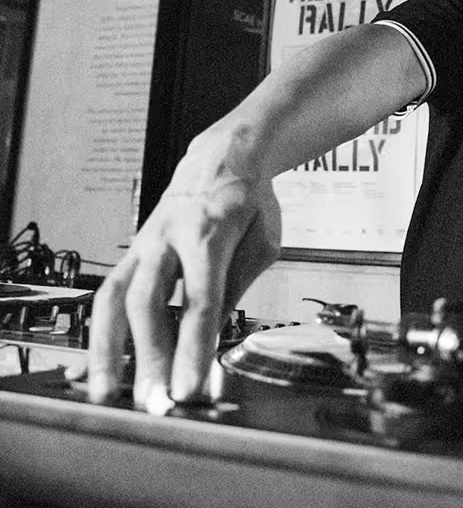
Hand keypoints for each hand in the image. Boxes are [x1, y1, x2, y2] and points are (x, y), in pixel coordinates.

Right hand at [81, 139, 281, 408]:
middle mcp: (168, 238)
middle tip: (155, 400)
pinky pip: (110, 293)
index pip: (200, 303)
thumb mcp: (262, 242)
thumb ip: (237, 288)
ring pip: (115, 299)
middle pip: (150, 305)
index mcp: (209, 234)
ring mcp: (145, 243)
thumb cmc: (248, 201)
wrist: (221, 158)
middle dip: (150, 358)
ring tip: (108, 393)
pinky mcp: (133, 251)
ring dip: (108, 350)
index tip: (189, 387)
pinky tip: (103, 362)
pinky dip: (104, 330)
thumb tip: (213, 339)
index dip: (193, 349)